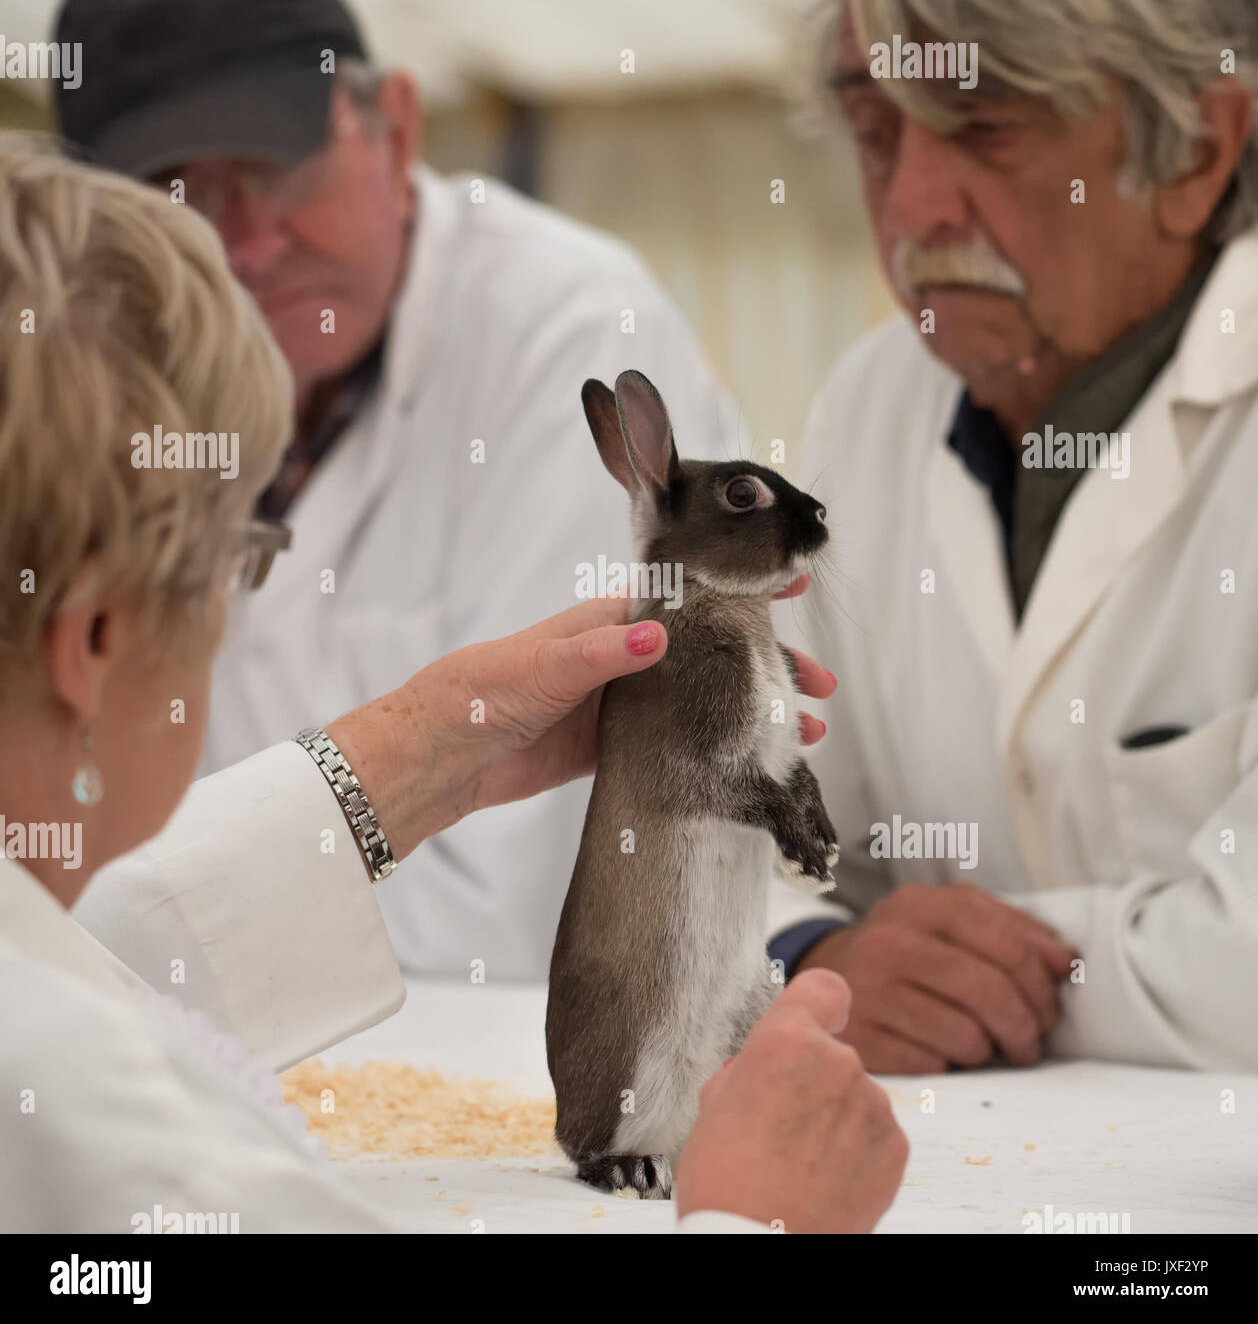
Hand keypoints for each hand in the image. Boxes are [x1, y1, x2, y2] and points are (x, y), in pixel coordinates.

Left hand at [325, 578, 837, 861]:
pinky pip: (677, 742)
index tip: (792, 583)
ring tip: (806, 731)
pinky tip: (749, 759)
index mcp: (610, 621)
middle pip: (710, 655)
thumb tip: (658, 638)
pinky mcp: (614, 747)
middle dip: (764, 665)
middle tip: (819, 685)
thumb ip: (601, 653)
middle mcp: (624, 657)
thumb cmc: (484, 689)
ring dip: (750, 711)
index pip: (690, 599)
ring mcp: (623, 703)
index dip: (740, 593)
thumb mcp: (544, 666)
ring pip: (703, 701)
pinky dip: (715, 748)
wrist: (444, 755)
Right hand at [675, 969, 907, 1233]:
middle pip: (832, 1054)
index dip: (819, 1004)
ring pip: (855, 1098)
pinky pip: (876, 1135)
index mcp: (786, 1040)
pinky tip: (825, 1181)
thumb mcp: (714, 1106)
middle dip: (813, 1081)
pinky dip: (857, 1152)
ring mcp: (872, 1105)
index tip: (819, 1019)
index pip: (823, 988)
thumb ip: (750, 1070)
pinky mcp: (895, 1148)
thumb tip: (760, 1070)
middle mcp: (838, 1062)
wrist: (759, 1246)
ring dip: (836, 1119)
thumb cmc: (726, 1182)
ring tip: (800, 1163)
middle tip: (780, 1125)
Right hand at [796, 884, 1077, 1071]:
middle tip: (1029, 1044)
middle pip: (989, 991)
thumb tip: (1068, 962)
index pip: (1006, 944)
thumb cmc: (910, 949)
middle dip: (1024, 1027)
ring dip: (987, 1050)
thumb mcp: (951, 920)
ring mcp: (868, 989)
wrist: (829, 972)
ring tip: (982, 1046)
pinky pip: (932, 1064)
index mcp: (922, 905)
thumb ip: (1013, 931)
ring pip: (965, 1035)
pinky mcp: (858, 1035)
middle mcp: (889, 941)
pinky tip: (942, 1052)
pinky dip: (949, 1064)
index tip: (1050, 1010)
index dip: (1041, 985)